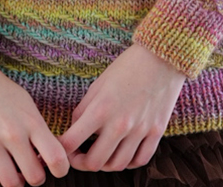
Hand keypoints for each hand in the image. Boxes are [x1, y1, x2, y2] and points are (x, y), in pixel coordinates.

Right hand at [0, 60, 69, 186]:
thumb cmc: (1, 91)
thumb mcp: (26, 104)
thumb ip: (38, 130)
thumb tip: (49, 158)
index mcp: (31, 121)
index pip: (56, 158)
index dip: (61, 170)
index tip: (56, 168)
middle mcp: (13, 133)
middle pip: (35, 177)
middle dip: (35, 177)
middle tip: (30, 169)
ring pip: (10, 184)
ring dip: (14, 182)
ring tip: (12, 173)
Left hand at [56, 43, 186, 172]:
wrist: (161, 57)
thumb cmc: (127, 67)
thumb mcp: (99, 84)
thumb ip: (84, 109)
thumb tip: (75, 130)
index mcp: (101, 109)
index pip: (72, 142)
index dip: (62, 150)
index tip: (61, 149)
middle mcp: (120, 124)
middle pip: (94, 162)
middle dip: (81, 162)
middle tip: (78, 156)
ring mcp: (140, 130)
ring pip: (117, 165)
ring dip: (104, 164)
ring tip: (100, 154)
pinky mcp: (156, 132)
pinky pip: (140, 160)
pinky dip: (129, 162)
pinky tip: (122, 153)